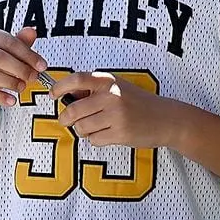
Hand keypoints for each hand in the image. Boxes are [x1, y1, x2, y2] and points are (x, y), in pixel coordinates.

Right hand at [0, 25, 46, 141]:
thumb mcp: (9, 53)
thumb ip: (21, 43)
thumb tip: (32, 31)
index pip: (7, 41)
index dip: (27, 54)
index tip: (41, 65)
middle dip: (20, 68)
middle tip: (33, 76)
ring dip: (10, 82)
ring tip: (22, 87)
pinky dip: (0, 96)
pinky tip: (11, 100)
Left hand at [48, 71, 176, 148]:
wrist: (166, 118)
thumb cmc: (140, 103)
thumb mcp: (119, 87)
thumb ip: (94, 90)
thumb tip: (66, 95)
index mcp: (109, 81)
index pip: (76, 80)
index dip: (59, 88)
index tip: (53, 95)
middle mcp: (112, 96)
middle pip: (72, 110)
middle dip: (66, 119)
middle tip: (67, 120)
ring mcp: (116, 115)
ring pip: (81, 127)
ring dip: (84, 131)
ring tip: (96, 127)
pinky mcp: (120, 133)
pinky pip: (94, 140)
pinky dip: (97, 139)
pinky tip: (109, 134)